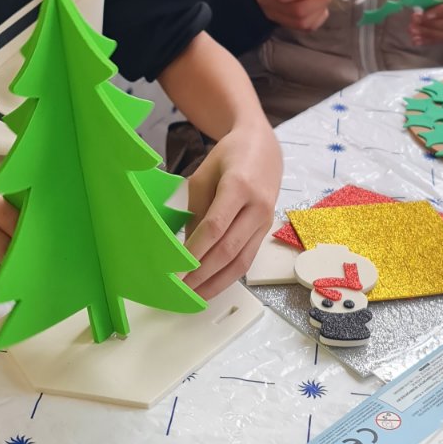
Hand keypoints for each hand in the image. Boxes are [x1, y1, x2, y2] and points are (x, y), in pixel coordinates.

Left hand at [183, 119, 281, 299]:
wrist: (263, 148)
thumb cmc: (228, 157)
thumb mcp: (203, 176)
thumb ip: (196, 211)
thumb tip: (186, 248)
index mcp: (239, 186)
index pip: (215, 227)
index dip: (195, 251)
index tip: (176, 269)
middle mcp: (257, 206)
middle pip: (229, 248)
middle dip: (202, 273)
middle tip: (179, 289)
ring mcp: (265, 220)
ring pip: (242, 260)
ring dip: (216, 282)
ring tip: (194, 295)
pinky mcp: (266, 230)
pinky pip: (248, 258)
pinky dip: (229, 275)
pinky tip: (212, 284)